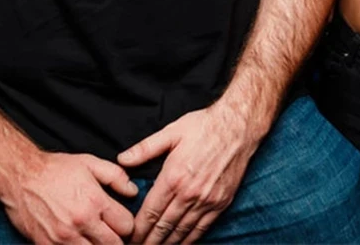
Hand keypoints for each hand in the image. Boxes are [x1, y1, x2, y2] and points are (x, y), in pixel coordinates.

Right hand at [1, 151, 137, 244]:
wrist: (21, 176)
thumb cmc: (56, 169)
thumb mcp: (90, 163)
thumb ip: (116, 176)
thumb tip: (133, 191)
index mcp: (95, 201)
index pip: (126, 226)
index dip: (127, 225)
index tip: (121, 222)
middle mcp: (81, 222)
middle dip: (116, 240)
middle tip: (111, 233)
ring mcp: (63, 238)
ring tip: (95, 238)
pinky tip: (79, 241)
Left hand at [117, 101, 261, 243]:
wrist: (238, 127)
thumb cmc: (203, 126)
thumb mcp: (171, 131)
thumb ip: (145, 148)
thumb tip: (122, 159)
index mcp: (173, 177)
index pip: (150, 212)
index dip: (137, 229)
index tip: (127, 237)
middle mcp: (189, 193)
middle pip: (163, 227)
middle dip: (148, 241)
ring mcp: (206, 201)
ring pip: (181, 232)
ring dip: (166, 244)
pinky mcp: (220, 204)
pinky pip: (201, 229)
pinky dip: (188, 241)